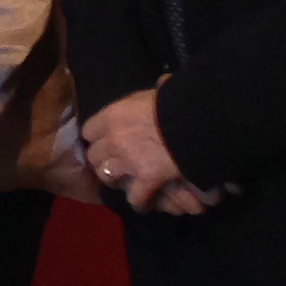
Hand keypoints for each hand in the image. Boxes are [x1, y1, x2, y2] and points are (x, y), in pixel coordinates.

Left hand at [79, 86, 216, 213]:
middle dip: (103, 161)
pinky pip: (135, 198)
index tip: (106, 142)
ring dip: (115, 180)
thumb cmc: (177, 104)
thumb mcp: (156, 93)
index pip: (88, 131)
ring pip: (106, 177)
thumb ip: (148, 97)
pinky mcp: (146, 179)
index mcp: (112, 115)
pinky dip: (140, 201)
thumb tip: (162, 83)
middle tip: (115, 164)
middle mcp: (113, 139)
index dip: (98, 138)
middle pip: (94, 156)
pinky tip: (145, 202)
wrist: (197, 122)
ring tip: (125, 182)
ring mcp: (127, 161)